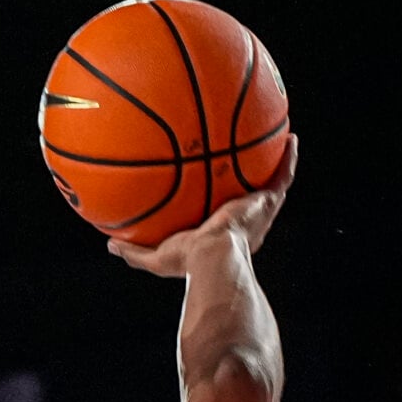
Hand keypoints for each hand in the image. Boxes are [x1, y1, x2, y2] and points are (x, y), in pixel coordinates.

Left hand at [108, 134, 296, 275]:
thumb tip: (110, 244)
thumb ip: (134, 251)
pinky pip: (283, 176)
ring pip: (270, 183)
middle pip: (248, 195)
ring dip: (274, 164)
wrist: (213, 258)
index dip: (221, 202)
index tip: (216, 188)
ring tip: (278, 141)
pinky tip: (291, 139)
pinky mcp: (267, 202)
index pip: (222, 214)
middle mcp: (244, 221)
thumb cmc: (188, 262)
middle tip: (245, 163)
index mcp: (221, 234)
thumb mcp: (155, 256)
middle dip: (247, 180)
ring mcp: (258, 210)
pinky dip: (288, 158)